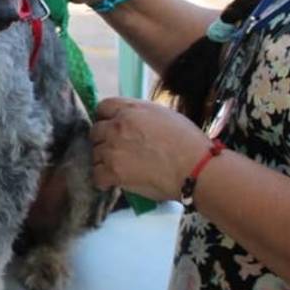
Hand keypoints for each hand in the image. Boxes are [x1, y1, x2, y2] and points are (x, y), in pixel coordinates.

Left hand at [91, 98, 209, 199]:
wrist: (195, 168)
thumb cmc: (188, 142)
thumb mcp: (164, 115)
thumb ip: (141, 115)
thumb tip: (132, 121)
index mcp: (131, 110)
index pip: (103, 107)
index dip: (105, 118)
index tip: (110, 127)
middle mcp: (117, 126)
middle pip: (95, 131)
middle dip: (103, 140)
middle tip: (116, 150)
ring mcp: (113, 149)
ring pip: (94, 154)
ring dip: (103, 161)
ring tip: (118, 168)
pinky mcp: (113, 172)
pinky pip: (96, 176)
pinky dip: (103, 180)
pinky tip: (112, 182)